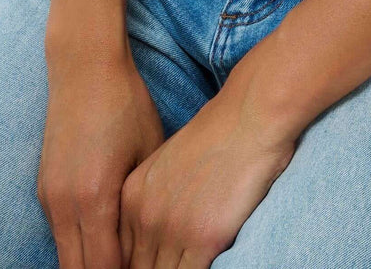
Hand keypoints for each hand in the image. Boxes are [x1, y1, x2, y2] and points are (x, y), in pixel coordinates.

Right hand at [38, 46, 164, 268]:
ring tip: (123, 263)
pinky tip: (104, 243)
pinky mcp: (43, 189)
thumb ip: (143, 204)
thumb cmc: (126, 104)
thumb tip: (152, 241)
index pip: (106, 268)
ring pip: (66, 257)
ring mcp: (48, 197)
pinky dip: (79, 246)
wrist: (84, 66)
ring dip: (90, 264)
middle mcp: (64, 204)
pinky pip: (59, 235)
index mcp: (94, 198)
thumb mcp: (148, 153)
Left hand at [118, 69, 297, 266]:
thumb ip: (156, 197)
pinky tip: (208, 265)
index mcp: (132, 196)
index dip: (136, 263)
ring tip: (186, 264)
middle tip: (170, 265)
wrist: (249, 116)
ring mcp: (172, 229)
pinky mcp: (203, 238)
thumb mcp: (170, 162)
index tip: (152, 261)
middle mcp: (145, 215)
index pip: (121, 253)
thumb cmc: (219, 133)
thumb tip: (160, 227)